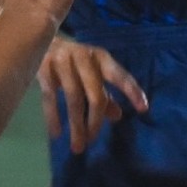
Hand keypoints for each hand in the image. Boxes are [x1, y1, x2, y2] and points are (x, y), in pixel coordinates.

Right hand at [38, 34, 148, 153]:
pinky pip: (51, 97)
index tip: (144, 109)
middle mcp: (85, 57)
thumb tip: (117, 116)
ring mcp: (64, 61)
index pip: (120, 76)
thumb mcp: (92, 74)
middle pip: (95, 94)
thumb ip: (105, 94)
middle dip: (95, 121)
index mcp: (101, 58)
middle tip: (92, 141)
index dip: (132, 91)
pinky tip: (56, 133)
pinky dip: (53, 117)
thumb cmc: (74, 62)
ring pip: (74, 98)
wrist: (42, 40)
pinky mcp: (45, 67)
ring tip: (78, 146)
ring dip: (76, 125)